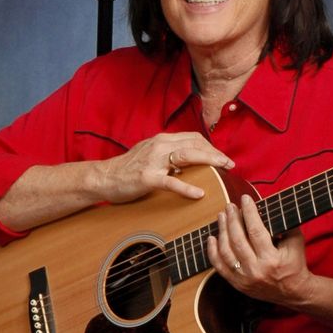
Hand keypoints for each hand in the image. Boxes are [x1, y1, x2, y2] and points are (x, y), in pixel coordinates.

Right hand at [93, 132, 233, 205]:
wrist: (103, 177)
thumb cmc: (127, 169)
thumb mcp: (150, 154)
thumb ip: (168, 155)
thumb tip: (190, 163)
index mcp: (161, 140)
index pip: (193, 138)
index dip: (211, 147)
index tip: (223, 157)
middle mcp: (159, 146)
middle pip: (195, 144)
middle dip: (215, 153)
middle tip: (230, 164)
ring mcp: (153, 161)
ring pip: (188, 156)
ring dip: (209, 161)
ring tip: (223, 169)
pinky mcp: (147, 177)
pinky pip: (171, 181)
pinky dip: (187, 187)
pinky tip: (199, 193)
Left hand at [208, 197, 309, 303]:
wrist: (293, 292)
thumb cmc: (295, 263)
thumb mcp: (296, 243)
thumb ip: (285, 225)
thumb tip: (269, 206)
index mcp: (271, 260)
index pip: (256, 231)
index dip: (249, 213)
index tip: (245, 199)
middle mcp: (256, 270)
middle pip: (237, 240)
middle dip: (232, 220)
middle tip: (230, 206)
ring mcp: (244, 278)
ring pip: (226, 252)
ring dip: (222, 231)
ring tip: (222, 217)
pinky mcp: (236, 284)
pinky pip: (219, 266)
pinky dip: (213, 251)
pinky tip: (212, 238)